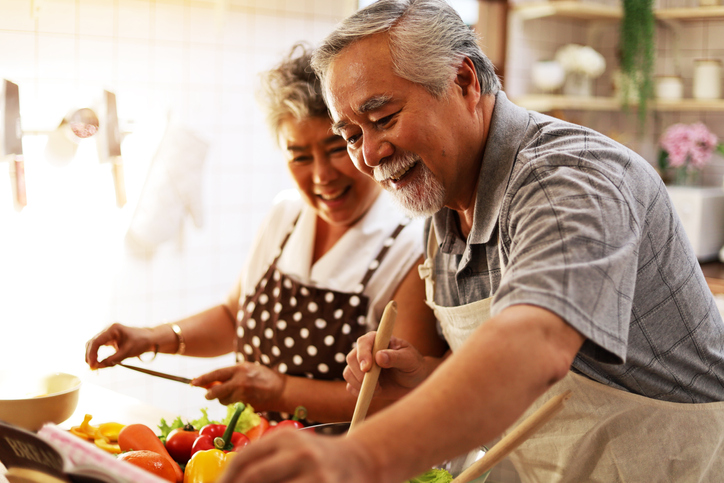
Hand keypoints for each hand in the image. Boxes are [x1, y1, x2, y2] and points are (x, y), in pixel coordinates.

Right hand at [85, 323, 155, 369]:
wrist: (149, 338)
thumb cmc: (141, 342)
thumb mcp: (127, 352)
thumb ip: (112, 360)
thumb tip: (98, 367)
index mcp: (113, 329)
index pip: (96, 341)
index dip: (92, 354)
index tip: (92, 366)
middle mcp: (108, 329)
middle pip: (92, 342)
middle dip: (90, 356)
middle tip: (92, 368)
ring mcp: (107, 333)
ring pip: (93, 344)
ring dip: (91, 355)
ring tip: (94, 366)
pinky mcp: (108, 339)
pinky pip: (98, 346)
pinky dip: (96, 354)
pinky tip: (97, 362)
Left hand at [191, 363, 286, 408]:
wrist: (281, 390)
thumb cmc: (263, 377)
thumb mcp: (247, 369)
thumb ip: (230, 374)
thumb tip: (211, 382)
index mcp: (239, 369)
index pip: (216, 374)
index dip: (203, 379)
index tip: (193, 382)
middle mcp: (240, 381)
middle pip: (216, 391)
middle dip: (209, 394)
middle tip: (207, 395)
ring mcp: (243, 395)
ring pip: (223, 401)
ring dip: (224, 399)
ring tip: (235, 394)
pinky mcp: (246, 405)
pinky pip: (233, 406)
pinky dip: (234, 404)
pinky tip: (244, 399)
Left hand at [217, 427, 376, 482]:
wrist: (361, 460)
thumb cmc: (316, 459)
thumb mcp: (291, 448)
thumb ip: (264, 459)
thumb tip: (229, 481)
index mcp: (286, 436)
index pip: (244, 459)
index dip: (226, 479)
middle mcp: (299, 451)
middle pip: (253, 478)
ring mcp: (314, 473)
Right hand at [344, 333, 429, 399]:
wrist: (414, 382)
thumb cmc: (414, 365)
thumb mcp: (409, 360)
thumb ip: (395, 357)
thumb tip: (379, 356)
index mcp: (378, 340)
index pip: (363, 342)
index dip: (363, 354)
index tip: (367, 368)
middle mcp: (366, 351)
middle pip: (351, 358)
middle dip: (360, 374)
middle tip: (377, 384)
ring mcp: (361, 366)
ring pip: (348, 373)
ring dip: (360, 384)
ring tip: (379, 389)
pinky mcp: (360, 381)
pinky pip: (350, 387)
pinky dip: (359, 392)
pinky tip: (375, 392)